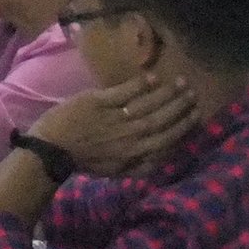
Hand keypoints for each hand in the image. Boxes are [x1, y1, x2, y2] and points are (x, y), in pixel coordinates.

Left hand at [28, 74, 197, 176]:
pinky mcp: (97, 102)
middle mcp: (129, 135)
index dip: (184, 125)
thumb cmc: (84, 159)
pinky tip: (153, 77)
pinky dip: (140, 84)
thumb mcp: (116, 170)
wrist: (51, 148)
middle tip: (193, 93)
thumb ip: (141, 165)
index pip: (167, 137)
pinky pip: (123, 92)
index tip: (197, 113)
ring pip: (147, 104)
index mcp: (134, 152)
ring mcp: (114, 117)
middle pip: (161, 119)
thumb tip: (166, 156)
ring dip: (167, 93)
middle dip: (180, 106)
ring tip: (180, 82)